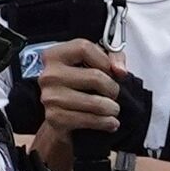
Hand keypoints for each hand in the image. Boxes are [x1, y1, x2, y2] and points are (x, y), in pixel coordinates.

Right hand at [21, 40, 124, 170]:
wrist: (61, 117)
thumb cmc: (78, 87)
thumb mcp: (95, 63)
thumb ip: (112, 57)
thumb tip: (120, 71)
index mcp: (54, 56)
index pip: (84, 48)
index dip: (104, 59)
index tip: (110, 70)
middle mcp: (49, 75)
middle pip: (95, 76)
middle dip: (112, 88)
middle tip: (114, 94)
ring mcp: (50, 97)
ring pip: (95, 102)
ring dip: (111, 108)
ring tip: (113, 109)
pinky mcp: (55, 118)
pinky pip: (89, 120)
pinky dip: (105, 122)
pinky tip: (110, 122)